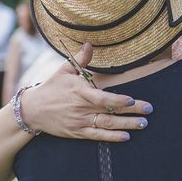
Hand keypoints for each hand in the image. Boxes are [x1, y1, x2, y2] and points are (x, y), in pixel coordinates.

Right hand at [22, 43, 152, 141]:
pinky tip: (126, 137)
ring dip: (126, 125)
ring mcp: (80, 122)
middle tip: (149, 111)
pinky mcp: (78, 133)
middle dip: (131, 112)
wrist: (33, 110)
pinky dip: (112, 137)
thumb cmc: (51, 87)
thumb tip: (90, 43)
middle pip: (110, 111)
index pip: (101, 97)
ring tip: (143, 124)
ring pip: (107, 125)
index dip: (117, 100)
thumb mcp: (64, 70)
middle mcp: (81, 108)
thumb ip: (80, 59)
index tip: (132, 100)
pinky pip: (97, 136)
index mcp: (80, 91)